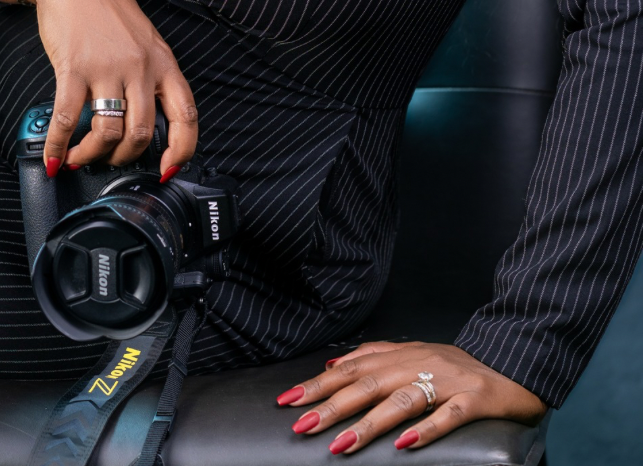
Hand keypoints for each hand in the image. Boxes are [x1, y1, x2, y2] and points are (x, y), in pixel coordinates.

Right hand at [12, 0, 197, 177]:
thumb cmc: (107, 7)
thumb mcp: (144, 40)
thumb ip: (151, 76)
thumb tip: (145, 122)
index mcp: (163, 62)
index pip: (186, 116)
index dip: (181, 151)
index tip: (167, 170)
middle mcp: (140, 67)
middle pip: (141, 134)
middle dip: (124, 159)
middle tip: (109, 161)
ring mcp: (107, 68)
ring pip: (108, 133)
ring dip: (92, 156)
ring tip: (80, 158)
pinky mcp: (74, 67)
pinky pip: (68, 118)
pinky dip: (58, 145)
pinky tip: (54, 156)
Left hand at [274, 340, 545, 453]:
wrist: (513, 362)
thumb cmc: (458, 365)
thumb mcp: (414, 354)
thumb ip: (376, 356)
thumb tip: (335, 363)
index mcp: (401, 355)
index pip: (351, 370)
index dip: (319, 385)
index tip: (288, 401)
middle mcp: (419, 364)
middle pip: (368, 385)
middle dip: (331, 405)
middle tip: (301, 425)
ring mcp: (447, 381)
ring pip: (402, 401)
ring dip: (369, 423)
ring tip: (341, 443)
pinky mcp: (474, 399)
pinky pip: (448, 415)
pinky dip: (426, 429)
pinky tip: (406, 445)